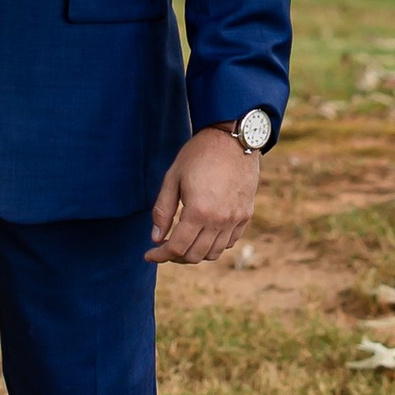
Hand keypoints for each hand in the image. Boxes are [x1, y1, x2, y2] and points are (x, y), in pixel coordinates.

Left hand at [147, 123, 260, 266]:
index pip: (176, 248)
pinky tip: (203, 234)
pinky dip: (214, 245)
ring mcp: (235, 219)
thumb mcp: (173, 178)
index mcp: (198, 212)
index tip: (149, 254)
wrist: (233, 138)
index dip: (160, 255)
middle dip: (175, 256)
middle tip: (164, 247)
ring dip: (195, 253)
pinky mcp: (246, 215)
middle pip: (195, 255)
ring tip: (183, 242)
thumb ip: (163, 210)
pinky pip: (229, 242)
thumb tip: (156, 238)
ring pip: (213, 253)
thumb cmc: (199, 154)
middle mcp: (219, 220)